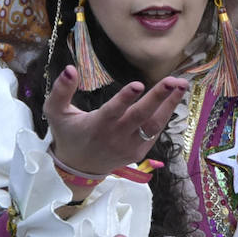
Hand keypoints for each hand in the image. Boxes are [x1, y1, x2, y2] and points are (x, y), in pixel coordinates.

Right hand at [46, 66, 186, 177]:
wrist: (79, 168)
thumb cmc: (68, 134)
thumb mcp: (56, 112)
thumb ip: (60, 91)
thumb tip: (69, 68)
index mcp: (97, 126)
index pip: (113, 111)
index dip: (126, 98)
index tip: (138, 84)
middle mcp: (115, 137)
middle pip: (140, 117)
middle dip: (158, 98)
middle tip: (173, 81)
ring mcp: (130, 146)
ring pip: (153, 125)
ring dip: (169, 105)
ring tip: (182, 86)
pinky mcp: (139, 151)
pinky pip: (154, 132)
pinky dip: (165, 115)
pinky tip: (173, 98)